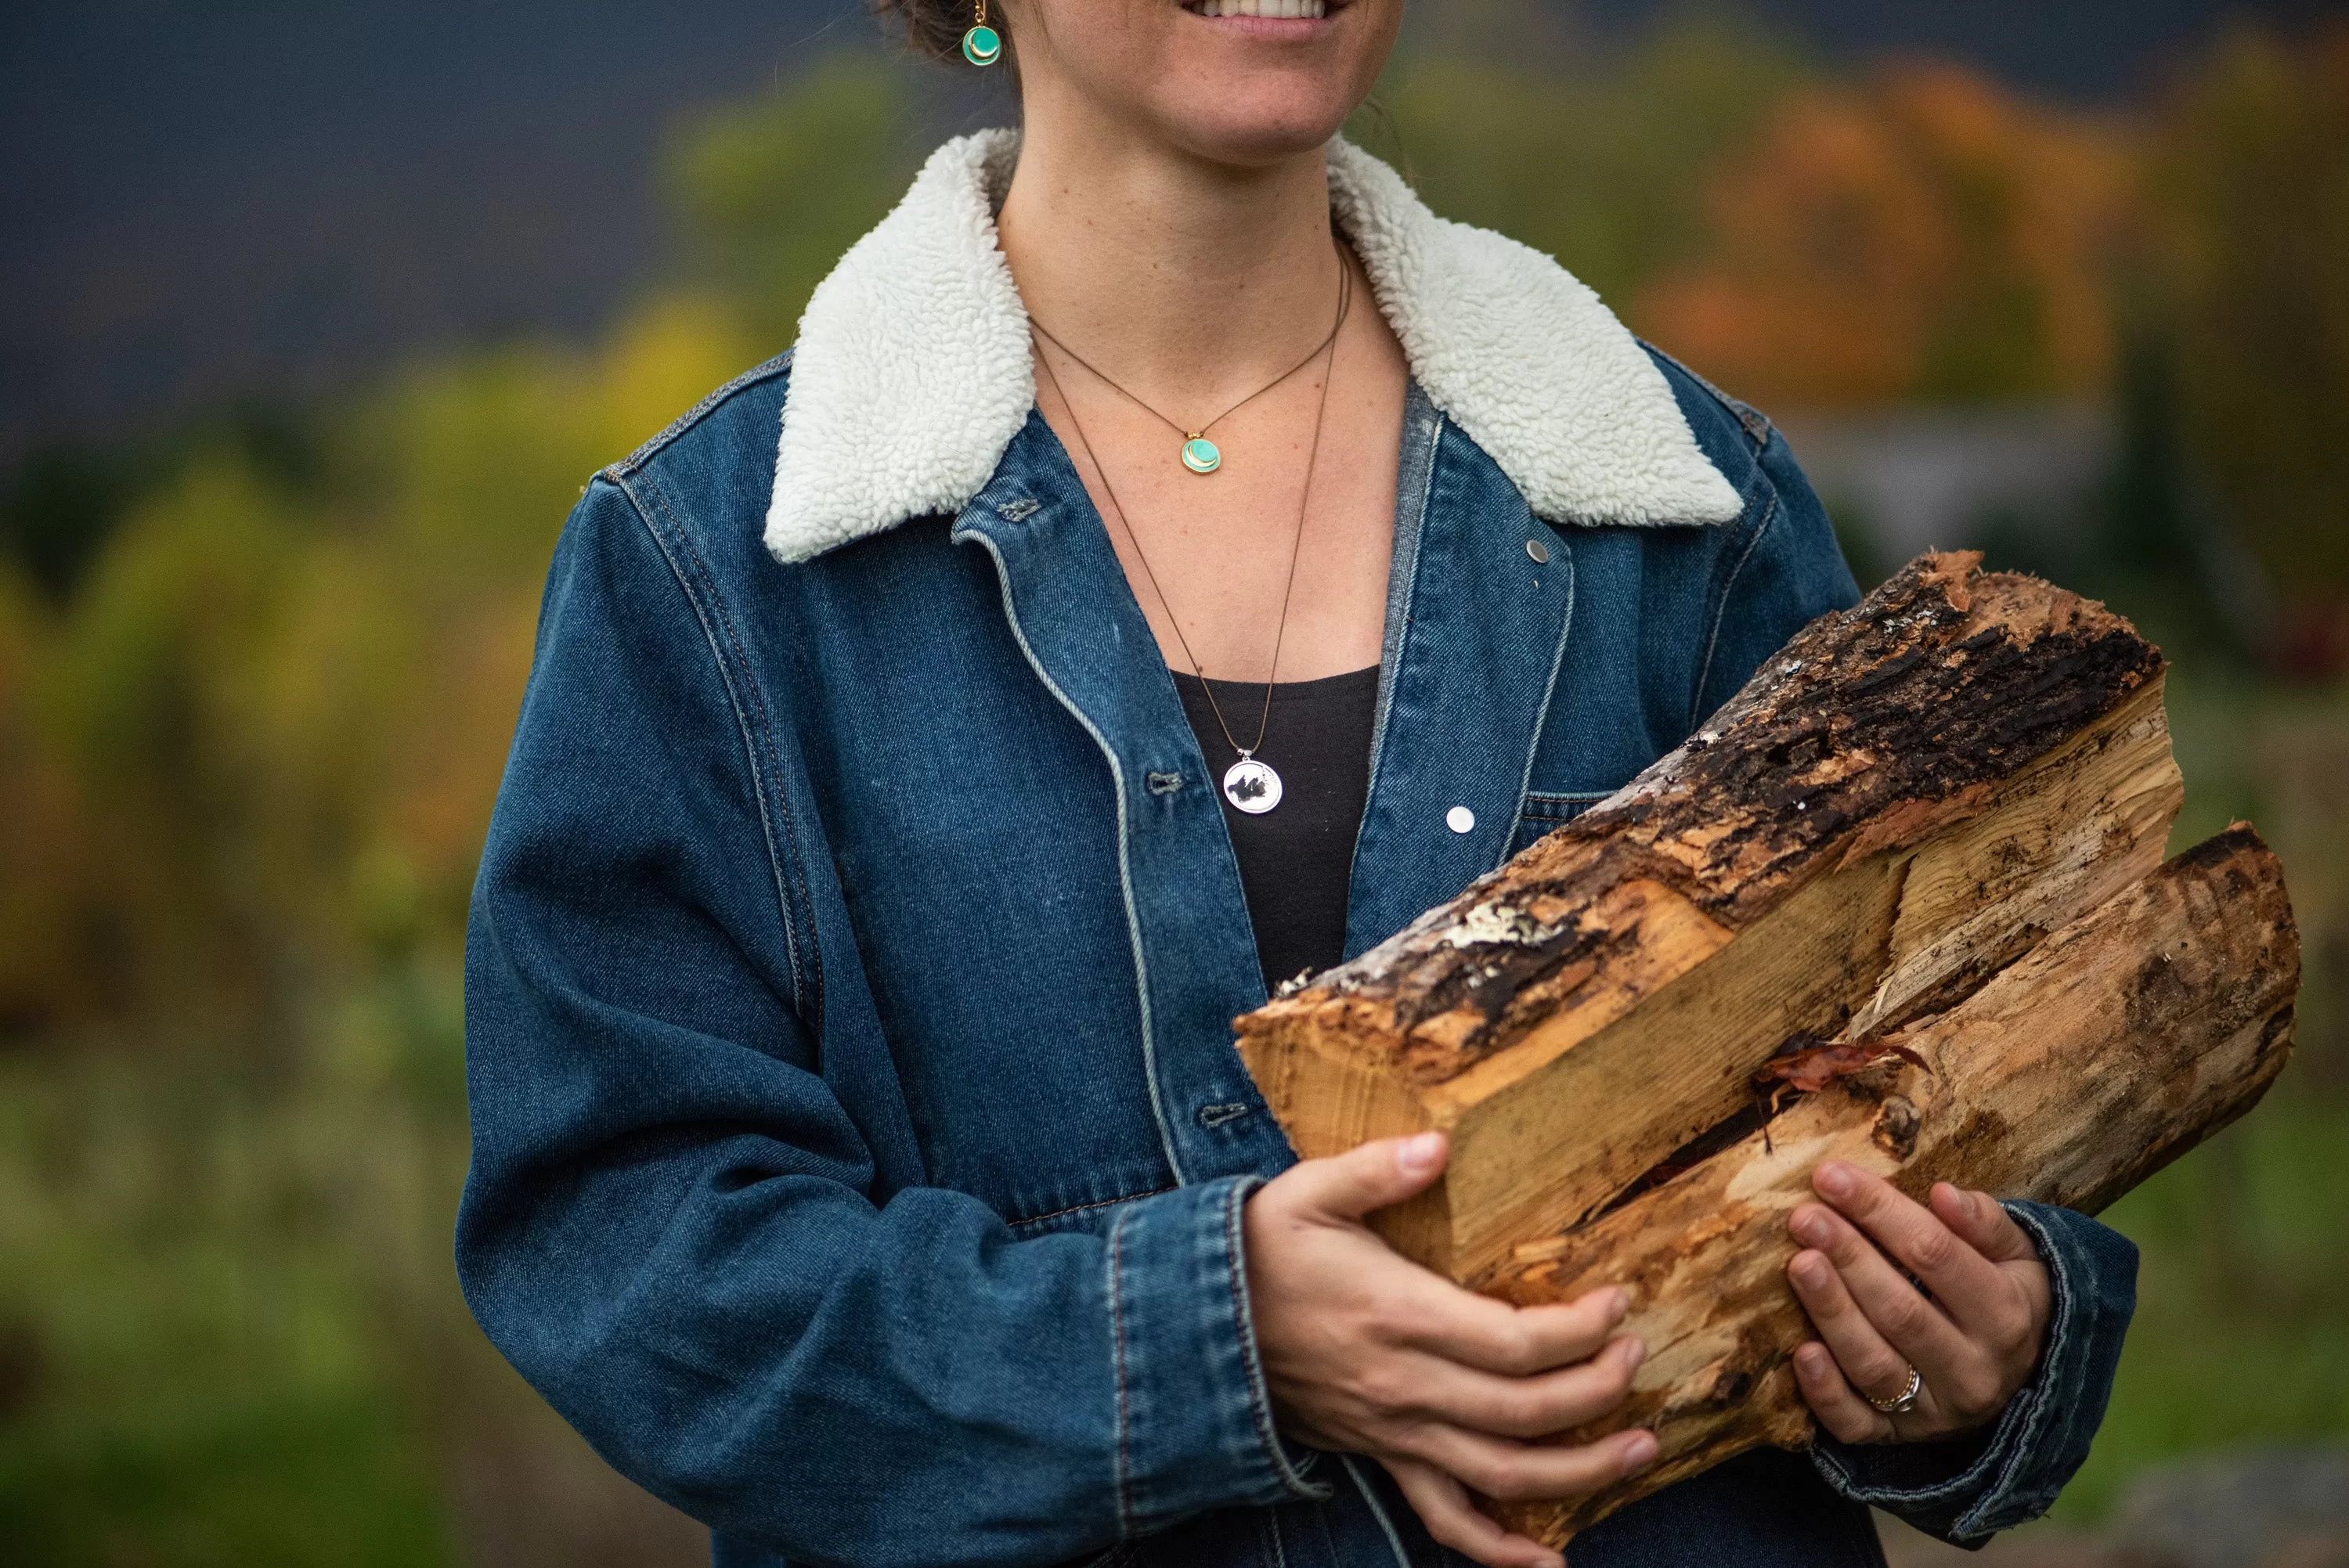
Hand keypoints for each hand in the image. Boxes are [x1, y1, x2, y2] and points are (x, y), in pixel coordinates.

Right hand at [1244, 1133, 1655, 1567]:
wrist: (1194, 1328)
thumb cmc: (1258, 1252)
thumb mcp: (1306, 1192)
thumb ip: (1376, 1168)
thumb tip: (1440, 1145)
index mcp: (1399, 1315)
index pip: (1515, 1341)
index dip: (1580, 1330)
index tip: (1619, 1302)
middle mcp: (1406, 1386)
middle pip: (1525, 1413)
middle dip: (1599, 1392)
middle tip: (1640, 1359)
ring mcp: (1396, 1432)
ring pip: (1502, 1476)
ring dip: (1582, 1473)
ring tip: (1642, 1450)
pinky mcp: (1383, 1456)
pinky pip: (1446, 1521)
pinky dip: (1501, 1552)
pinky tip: (1552, 1563)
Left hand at [1785, 1162, 2051, 1443]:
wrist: (2028, 1380)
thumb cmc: (2007, 1297)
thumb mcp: (2017, 1256)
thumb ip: (1986, 1223)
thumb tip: (1943, 1193)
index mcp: (2005, 1315)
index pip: (1936, 1254)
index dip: (1881, 1212)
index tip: (1831, 1176)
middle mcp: (1974, 1369)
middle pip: (1900, 1310)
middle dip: (1848, 1258)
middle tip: (1804, 1217)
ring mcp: (1936, 1411)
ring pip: (1875, 1364)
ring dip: (1831, 1313)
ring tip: (1798, 1264)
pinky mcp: (1901, 1438)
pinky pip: (1856, 1424)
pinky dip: (1825, 1393)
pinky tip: (1800, 1353)